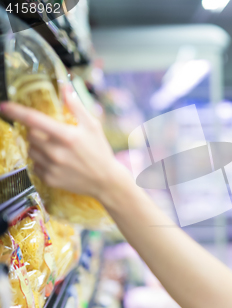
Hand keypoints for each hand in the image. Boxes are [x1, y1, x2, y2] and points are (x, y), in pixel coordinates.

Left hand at [0, 86, 122, 199]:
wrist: (105, 181)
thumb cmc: (100, 151)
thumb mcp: (93, 126)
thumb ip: (76, 106)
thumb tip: (64, 87)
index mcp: (67, 136)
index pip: (34, 120)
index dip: (16, 111)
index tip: (4, 106)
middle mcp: (56, 152)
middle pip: (30, 135)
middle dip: (35, 131)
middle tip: (49, 133)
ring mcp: (51, 167)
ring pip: (30, 150)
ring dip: (37, 146)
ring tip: (54, 148)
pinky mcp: (49, 179)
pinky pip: (35, 165)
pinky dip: (42, 161)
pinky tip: (56, 161)